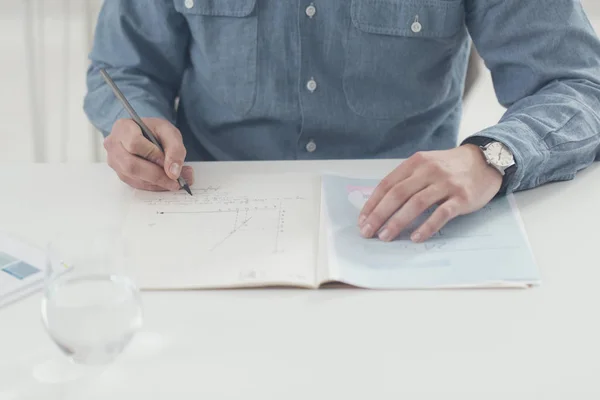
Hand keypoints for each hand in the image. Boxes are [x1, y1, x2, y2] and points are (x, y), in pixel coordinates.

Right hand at [104, 118, 193, 190]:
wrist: (146, 134)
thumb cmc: (155, 130)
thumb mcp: (169, 131)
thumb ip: (174, 148)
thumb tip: (173, 173)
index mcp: (123, 128)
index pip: (135, 144)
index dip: (153, 155)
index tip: (169, 163)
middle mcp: (113, 145)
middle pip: (131, 165)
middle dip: (156, 175)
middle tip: (177, 180)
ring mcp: (114, 161)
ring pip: (133, 177)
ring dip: (157, 183)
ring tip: (177, 182)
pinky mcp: (121, 174)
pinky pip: (136, 184)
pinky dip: (154, 186)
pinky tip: (167, 182)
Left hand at [358, 145, 501, 241]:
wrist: (486, 161)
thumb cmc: (450, 167)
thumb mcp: (426, 165)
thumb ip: (407, 180)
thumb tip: (381, 206)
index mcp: (416, 163)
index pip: (388, 184)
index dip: (373, 203)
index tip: (363, 220)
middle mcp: (429, 171)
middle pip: (398, 194)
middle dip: (379, 215)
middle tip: (368, 232)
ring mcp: (446, 184)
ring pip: (416, 204)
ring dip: (398, 222)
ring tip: (385, 237)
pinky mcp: (461, 197)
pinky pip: (441, 213)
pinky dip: (427, 226)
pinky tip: (415, 237)